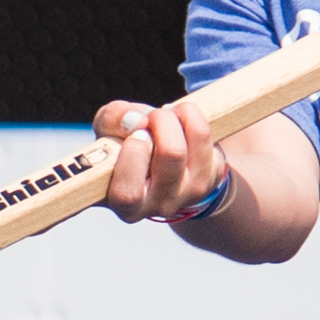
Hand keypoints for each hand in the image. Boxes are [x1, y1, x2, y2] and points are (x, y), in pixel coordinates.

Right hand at [91, 96, 227, 225]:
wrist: (162, 161)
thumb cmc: (126, 149)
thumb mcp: (107, 132)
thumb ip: (111, 120)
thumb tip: (136, 120)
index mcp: (126, 205)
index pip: (128, 194)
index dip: (133, 155)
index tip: (135, 134)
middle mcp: (161, 205)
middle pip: (172, 153)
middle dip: (160, 120)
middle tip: (150, 118)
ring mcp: (191, 193)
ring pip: (197, 136)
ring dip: (178, 114)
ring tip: (166, 114)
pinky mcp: (212, 177)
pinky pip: (205, 134)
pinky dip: (190, 116)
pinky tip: (179, 121)